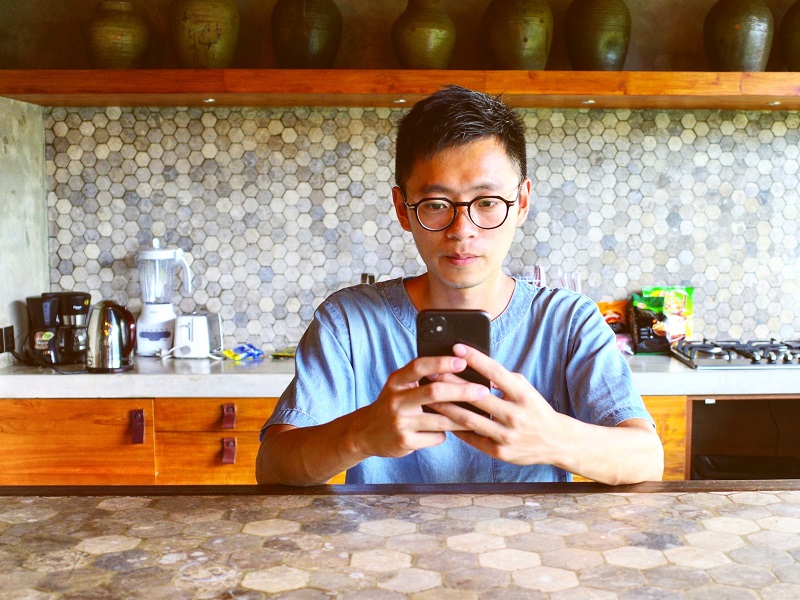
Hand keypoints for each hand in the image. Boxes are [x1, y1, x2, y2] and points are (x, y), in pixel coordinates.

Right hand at [351, 354, 490, 459]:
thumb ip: (421, 377)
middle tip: (483, 391)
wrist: (365, 433)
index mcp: (396, 381)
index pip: (419, 366)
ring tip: (480, 414)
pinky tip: (449, 431)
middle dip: (463, 391)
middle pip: (435, 392)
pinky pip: (436, 437)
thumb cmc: (392, 404)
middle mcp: (396, 400)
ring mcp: (400, 422)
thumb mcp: (399, 386)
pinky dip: (446, 434)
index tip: (463, 361)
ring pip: (441, 419)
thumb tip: (459, 369)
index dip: (442, 362)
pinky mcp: (405, 441)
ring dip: (462, 417)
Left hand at [428, 343, 563, 465]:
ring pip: (468, 419)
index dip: (475, 358)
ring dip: (446, 406)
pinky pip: (472, 438)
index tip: (457, 347)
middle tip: (432, 372)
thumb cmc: (536, 410)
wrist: (556, 442)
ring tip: (430, 396)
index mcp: (523, 396)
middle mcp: (515, 415)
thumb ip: (504, 379)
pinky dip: (455, 427)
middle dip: (451, 383)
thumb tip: (478, 368)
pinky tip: (441, 418)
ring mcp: (506, 436)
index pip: (495, 372)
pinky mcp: (499, 452)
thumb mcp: (526, 390)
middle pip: (476, 396)